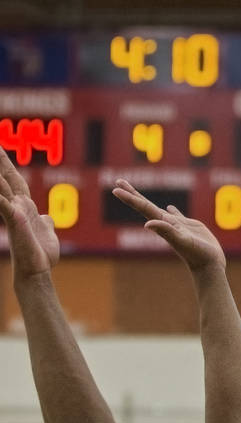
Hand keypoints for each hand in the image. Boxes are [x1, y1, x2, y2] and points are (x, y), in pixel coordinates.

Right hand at [0, 147, 58, 280]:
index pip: (16, 180)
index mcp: (26, 207)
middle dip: (0, 160)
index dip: (8, 165)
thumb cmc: (41, 254)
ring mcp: (15, 212)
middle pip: (7, 177)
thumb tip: (47, 217)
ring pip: (2, 187)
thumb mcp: (47, 232)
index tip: (0, 147)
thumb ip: (46, 222)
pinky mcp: (15, 221)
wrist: (38, 269)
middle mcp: (18, 206)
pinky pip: (3, 204)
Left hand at [111, 179, 225, 273]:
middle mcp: (166, 224)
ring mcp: (177, 226)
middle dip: (132, 194)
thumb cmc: (197, 254)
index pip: (143, 207)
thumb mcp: (182, 241)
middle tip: (118, 181)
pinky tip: (169, 207)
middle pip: (145, 205)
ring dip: (146, 201)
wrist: (208, 265)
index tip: (115, 188)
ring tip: (136, 193)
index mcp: (162, 224)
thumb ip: (166, 231)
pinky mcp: (189, 228)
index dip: (130, 198)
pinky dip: (172, 211)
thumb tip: (147, 223)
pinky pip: (177, 216)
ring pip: (158, 209)